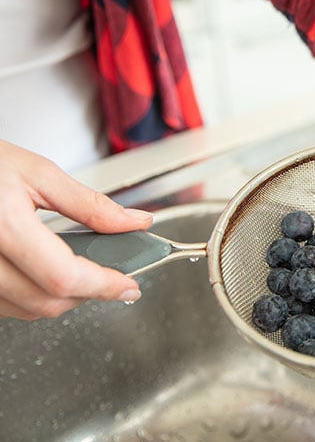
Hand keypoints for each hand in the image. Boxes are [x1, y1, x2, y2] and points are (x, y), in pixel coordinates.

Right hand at [0, 140, 150, 319]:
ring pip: (23, 309)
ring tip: (76, 268)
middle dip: (87, 293)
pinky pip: (2, 305)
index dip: (102, 285)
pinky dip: (30, 296)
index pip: (62, 276)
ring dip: (59, 297)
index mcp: (3, 225)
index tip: (128, 287)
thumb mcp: (38, 173)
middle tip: (109, 275)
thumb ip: (89, 204)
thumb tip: (133, 223)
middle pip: (45, 301)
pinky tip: (41, 272)